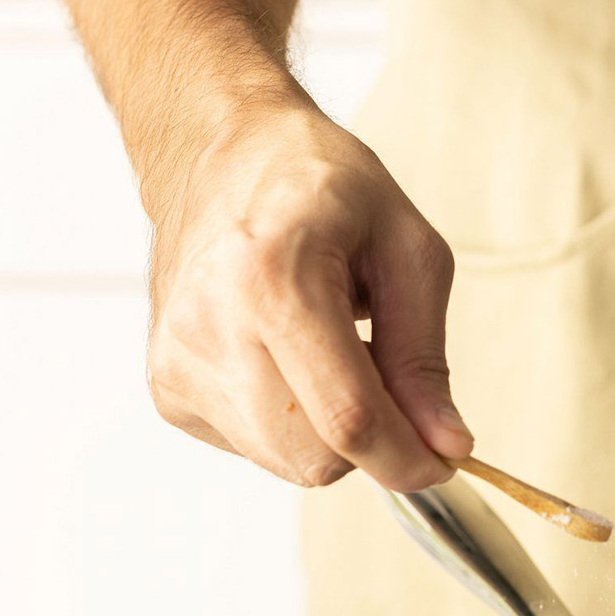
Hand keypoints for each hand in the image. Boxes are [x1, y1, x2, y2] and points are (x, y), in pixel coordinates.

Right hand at [147, 97, 471, 489]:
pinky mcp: (167, 388)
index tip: (444, 464)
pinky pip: (258, 449)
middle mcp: (210, 325)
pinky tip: (286, 359)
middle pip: (319, 458)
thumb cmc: (322, 188)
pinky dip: (293, 424)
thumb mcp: (407, 251)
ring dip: (332, 433)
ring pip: (290, 464)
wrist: (218, 151)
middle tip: (387, 378)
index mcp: (273, 278)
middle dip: (374, 443)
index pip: (349, 420)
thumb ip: (425, 359)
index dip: (408, 461)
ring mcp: (178, 363)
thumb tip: (446, 448)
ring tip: (330, 353)